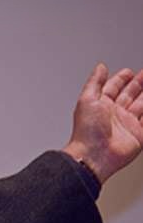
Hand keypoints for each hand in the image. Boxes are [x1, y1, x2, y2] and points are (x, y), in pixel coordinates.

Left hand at [63, 63, 142, 183]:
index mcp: (100, 106)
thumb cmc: (86, 132)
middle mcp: (114, 115)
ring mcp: (126, 125)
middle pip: (129, 95)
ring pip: (142, 105)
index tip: (128, 72)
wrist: (94, 155)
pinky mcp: (138, 135)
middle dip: (138, 84)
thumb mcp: (87, 100)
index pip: (112, 88)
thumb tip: (100, 68)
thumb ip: (95, 82)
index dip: (120, 79)